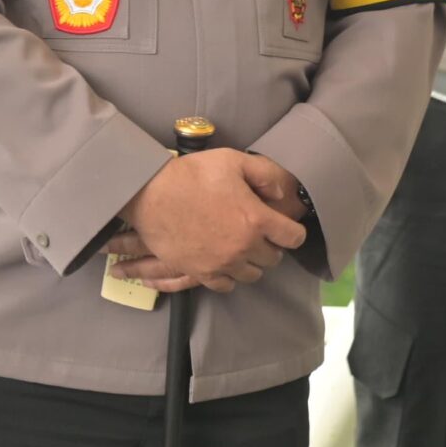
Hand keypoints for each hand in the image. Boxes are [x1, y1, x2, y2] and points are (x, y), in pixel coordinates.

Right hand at [108, 148, 306, 290]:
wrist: (151, 195)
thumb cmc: (192, 175)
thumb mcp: (233, 161)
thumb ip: (264, 174)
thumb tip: (281, 193)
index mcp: (256, 220)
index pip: (294, 238)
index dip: (292, 231)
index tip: (283, 227)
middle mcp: (244, 247)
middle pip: (273, 258)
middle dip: (270, 246)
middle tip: (259, 233)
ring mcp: (223, 263)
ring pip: (252, 274)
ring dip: (251, 262)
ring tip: (242, 248)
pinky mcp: (202, 273)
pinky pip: (227, 285)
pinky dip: (229, 276)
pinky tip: (225, 262)